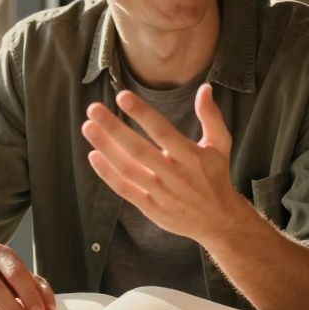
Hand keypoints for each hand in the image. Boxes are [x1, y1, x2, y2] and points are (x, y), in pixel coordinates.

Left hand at [81, 85, 244, 243]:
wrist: (218, 221)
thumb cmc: (216, 177)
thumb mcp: (220, 145)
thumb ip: (211, 116)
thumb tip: (204, 88)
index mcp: (191, 156)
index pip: (163, 131)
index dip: (142, 114)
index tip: (122, 96)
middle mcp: (174, 175)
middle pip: (139, 150)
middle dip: (114, 128)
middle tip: (93, 109)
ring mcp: (161, 193)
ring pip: (128, 169)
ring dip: (106, 148)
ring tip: (88, 127)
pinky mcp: (151, 208)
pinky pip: (124, 190)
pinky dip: (107, 174)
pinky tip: (94, 155)